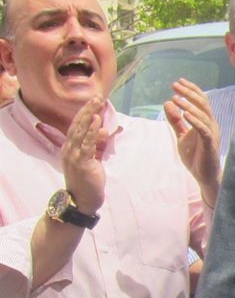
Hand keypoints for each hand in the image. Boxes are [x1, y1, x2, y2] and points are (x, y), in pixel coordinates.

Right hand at [61, 96, 108, 214]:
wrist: (82, 201)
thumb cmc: (88, 181)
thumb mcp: (93, 159)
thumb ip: (96, 145)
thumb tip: (103, 130)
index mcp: (70, 148)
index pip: (77, 126)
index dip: (85, 113)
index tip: (94, 101)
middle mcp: (69, 149)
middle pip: (78, 124)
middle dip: (87, 109)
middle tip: (97, 96)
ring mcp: (73, 155)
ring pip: (81, 131)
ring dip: (90, 115)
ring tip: (97, 103)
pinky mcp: (81, 162)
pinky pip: (87, 143)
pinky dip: (91, 131)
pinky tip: (96, 120)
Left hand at [163, 78, 220, 200]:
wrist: (204, 176)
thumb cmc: (196, 156)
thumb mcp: (181, 135)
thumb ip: (175, 121)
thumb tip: (167, 103)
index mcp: (206, 121)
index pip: (201, 101)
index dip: (191, 90)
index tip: (178, 82)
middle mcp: (211, 124)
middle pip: (203, 103)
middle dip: (189, 93)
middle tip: (175, 85)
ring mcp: (212, 134)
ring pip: (203, 114)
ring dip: (189, 106)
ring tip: (176, 99)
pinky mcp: (210, 144)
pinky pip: (203, 129)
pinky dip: (195, 121)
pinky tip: (184, 114)